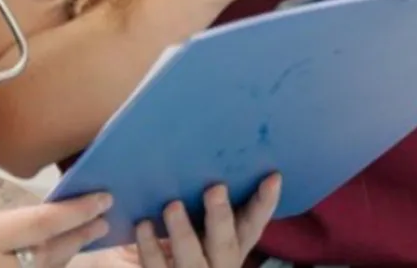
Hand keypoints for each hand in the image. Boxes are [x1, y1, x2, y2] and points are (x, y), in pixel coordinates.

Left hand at [129, 174, 282, 267]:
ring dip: (183, 231)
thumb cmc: (180, 243)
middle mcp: (219, 263)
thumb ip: (202, 202)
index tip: (273, 177)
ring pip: (192, 257)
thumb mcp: (200, 228)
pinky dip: (150, 246)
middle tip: (215, 188)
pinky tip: (143, 224)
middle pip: (226, 243)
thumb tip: (197, 158)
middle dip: (222, 217)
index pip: (253, 225)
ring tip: (172, 206)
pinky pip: (157, 265)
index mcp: (231, 246)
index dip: (264, 204)